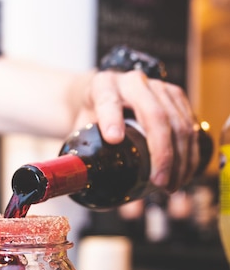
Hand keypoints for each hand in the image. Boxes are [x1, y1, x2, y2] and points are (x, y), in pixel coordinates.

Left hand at [76, 69, 198, 191]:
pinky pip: (190, 125)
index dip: (111, 118)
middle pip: (155, 115)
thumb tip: (87, 187)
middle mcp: (133, 82)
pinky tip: (184, 173)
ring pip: (178, 123)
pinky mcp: (176, 96)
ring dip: (180, 159)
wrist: (105, 93)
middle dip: (161, 153)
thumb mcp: (79, 128)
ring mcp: (158, 87)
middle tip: (158, 182)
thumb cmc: (91, 114)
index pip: (108, 100)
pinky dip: (190, 153)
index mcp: (103, 86)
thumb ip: (81, 153)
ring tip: (171, 186)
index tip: (113, 139)